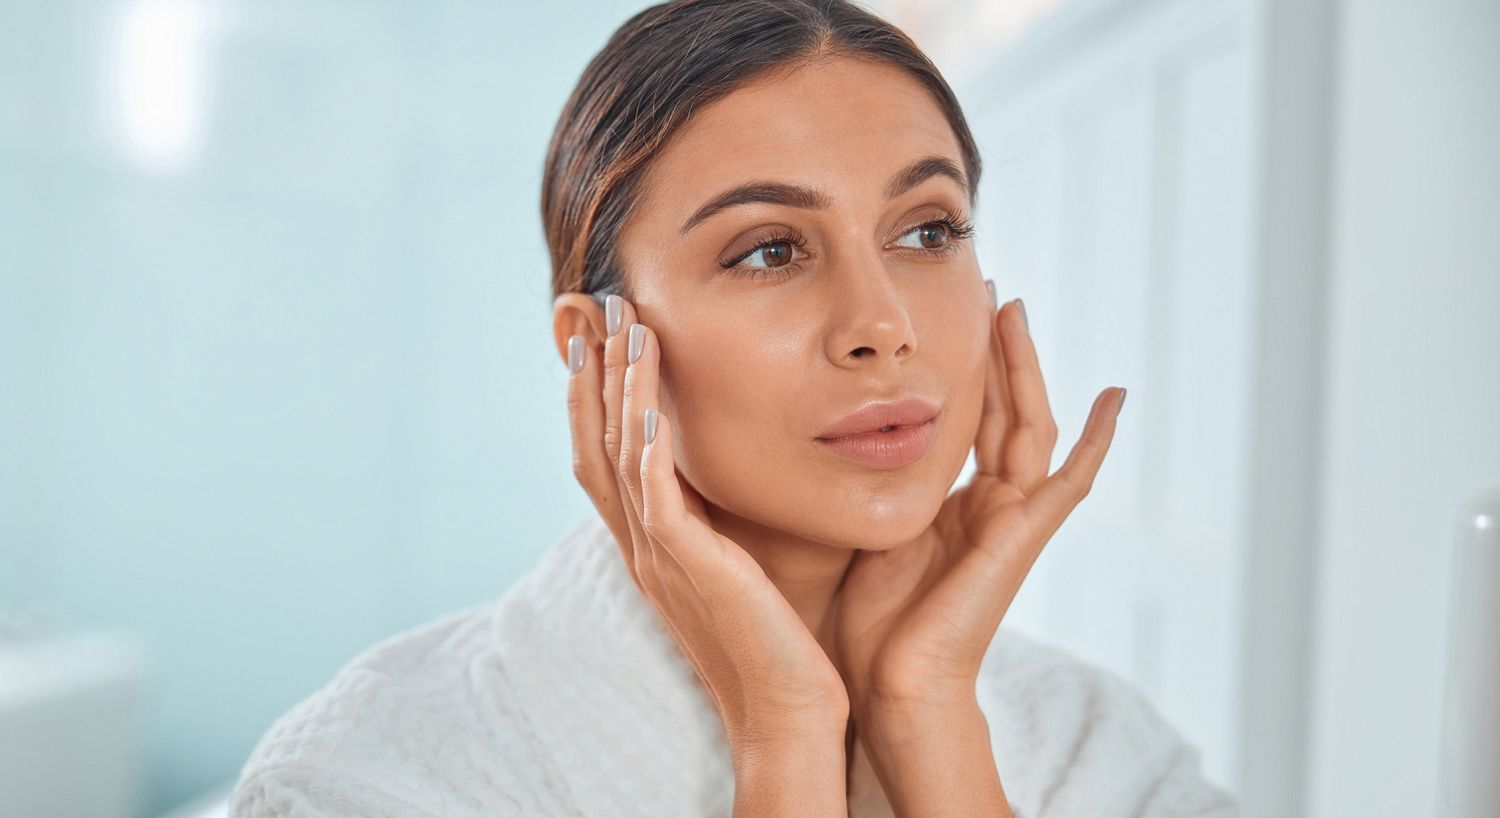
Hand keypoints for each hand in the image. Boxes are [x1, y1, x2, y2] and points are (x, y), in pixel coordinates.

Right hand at [564, 294, 848, 757]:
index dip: (596, 393)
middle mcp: (642, 546)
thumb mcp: (738, 568)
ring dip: (613, 386)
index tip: (601, 334)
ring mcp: (657, 557)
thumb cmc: (776, 644)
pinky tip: (644, 395)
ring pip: (616, 456)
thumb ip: (722, 522)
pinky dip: (642, 440)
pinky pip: (652, 493)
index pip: (607, 454)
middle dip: (589, 373)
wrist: (787, 714)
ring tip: (620, 324)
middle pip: (593, 443)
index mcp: (652, 545)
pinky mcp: (687, 567)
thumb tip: (733, 474)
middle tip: (590, 308)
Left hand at [835, 295, 1125, 713]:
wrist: (894, 682)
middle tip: (991, 291)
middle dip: (995, 351)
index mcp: (953, 505)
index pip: (968, 420)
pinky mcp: (1025, 536)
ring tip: (1015, 311)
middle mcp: (988, 505)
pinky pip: (1070, 478)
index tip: (951, 315)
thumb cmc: (872, 623)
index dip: (964, 369)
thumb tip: (838, 438)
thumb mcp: (866, 529)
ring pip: (1029, 425)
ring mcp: (1012, 518)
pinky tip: (1115, 396)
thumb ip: (874, 486)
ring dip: (1024, 368)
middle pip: (1001, 410)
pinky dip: (1096, 439)